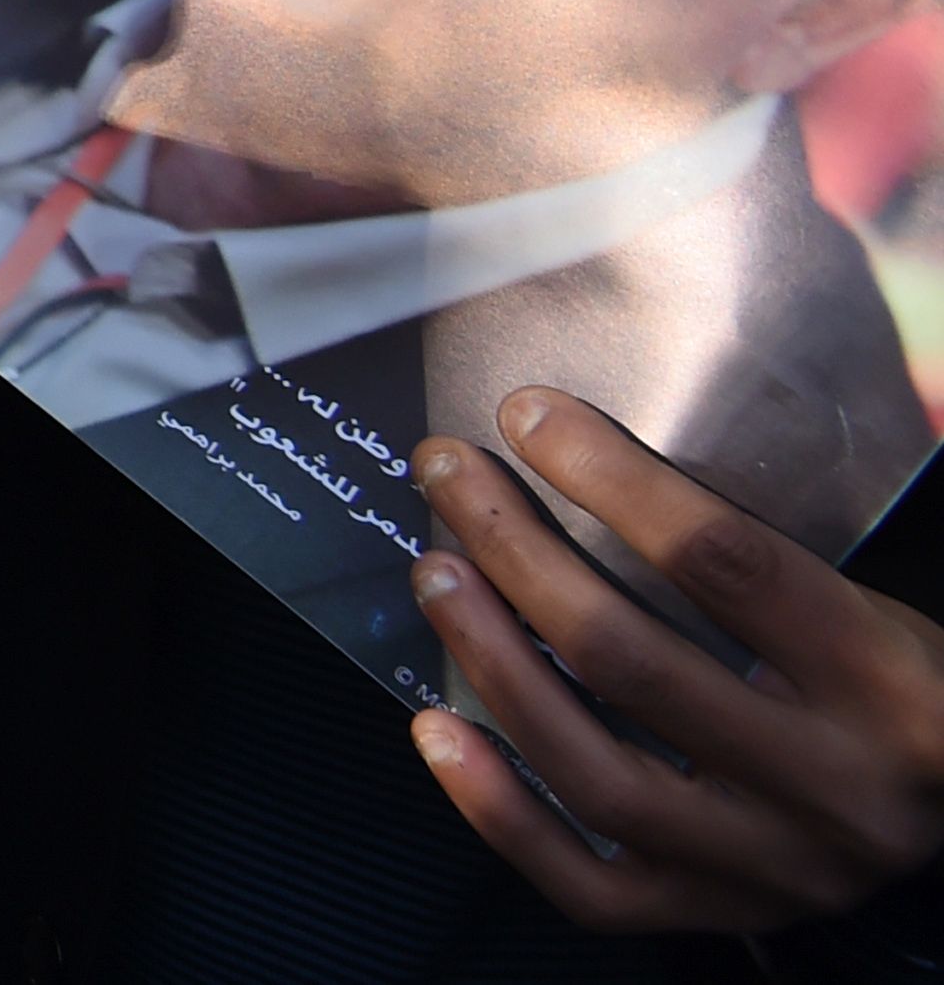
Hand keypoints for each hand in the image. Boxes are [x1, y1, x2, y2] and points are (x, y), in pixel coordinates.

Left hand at [409, 386, 943, 928]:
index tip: (527, 417)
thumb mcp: (874, 603)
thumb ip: (779, 532)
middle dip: (516, 553)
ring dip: (492, 664)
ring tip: (436, 578)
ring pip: (597, 772)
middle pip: (632, 660)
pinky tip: (436, 728)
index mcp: (886, 679)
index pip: (725, 561)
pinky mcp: (723, 915)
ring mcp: (776, 866)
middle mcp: (835, 783)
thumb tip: (689, 413)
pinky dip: (496, 809)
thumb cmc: (893, 684)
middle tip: (449, 479)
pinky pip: (588, 884)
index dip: (611, 478)